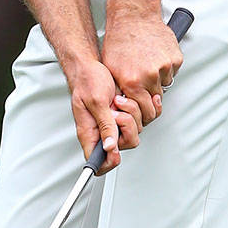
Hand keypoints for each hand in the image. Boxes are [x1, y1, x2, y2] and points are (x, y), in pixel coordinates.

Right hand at [66, 58, 141, 174]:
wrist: (91, 66)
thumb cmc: (87, 80)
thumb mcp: (96, 101)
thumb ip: (105, 125)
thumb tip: (109, 147)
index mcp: (89, 132)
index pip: (97, 162)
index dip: (109, 161)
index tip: (116, 148)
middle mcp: (101, 131)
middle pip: (124, 145)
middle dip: (127, 126)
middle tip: (117, 112)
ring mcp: (113, 124)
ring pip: (134, 131)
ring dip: (132, 113)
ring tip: (119, 100)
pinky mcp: (122, 115)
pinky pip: (139, 120)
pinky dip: (139, 109)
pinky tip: (130, 99)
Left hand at [101, 12, 182, 130]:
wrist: (133, 16)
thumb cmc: (119, 41)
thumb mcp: (110, 69)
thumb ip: (119, 92)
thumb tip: (123, 109)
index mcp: (132, 82)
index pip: (145, 111)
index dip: (143, 111)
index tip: (141, 107)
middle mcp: (150, 76)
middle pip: (156, 101)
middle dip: (150, 97)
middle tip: (144, 86)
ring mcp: (165, 67)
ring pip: (164, 85)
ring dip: (157, 80)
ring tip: (146, 64)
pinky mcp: (175, 58)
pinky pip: (171, 72)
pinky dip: (165, 67)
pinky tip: (154, 56)